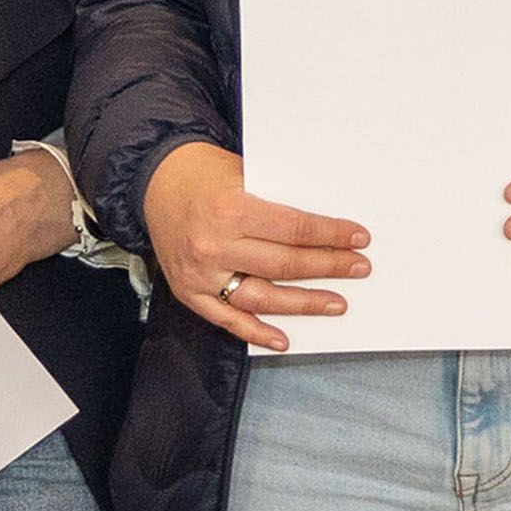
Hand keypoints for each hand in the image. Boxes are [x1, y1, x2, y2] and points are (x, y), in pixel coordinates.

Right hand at [141, 144, 367, 350]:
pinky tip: (283, 338)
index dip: (332, 235)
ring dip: (304, 304)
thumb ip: (276, 204)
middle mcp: (215, 245)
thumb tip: (324, 230)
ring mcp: (200, 274)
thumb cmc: (202, 173)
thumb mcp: (244, 174)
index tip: (358, 239)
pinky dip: (256, 332)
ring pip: (263, 298)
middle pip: (285, 265)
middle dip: (329, 267)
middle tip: (358, 268)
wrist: (153, 181)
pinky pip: (228, 319)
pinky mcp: (189, 292)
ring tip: (335, 304)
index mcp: (231, 210)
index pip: (296, 230)